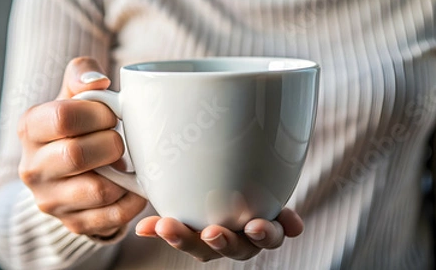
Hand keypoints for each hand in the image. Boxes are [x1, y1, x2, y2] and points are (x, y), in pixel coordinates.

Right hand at [18, 57, 146, 237]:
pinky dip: (132, 199)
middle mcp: (31, 167)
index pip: (61, 117)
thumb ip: (82, 74)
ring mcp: (50, 200)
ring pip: (99, 191)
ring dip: (123, 174)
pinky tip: (132, 185)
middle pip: (77, 156)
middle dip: (111, 144)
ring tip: (124, 163)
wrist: (68, 171)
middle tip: (120, 140)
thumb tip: (97, 82)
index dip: (97, 113)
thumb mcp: (73, 94)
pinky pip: (113, 216)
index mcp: (29, 128)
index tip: (111, 114)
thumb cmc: (78, 124)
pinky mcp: (72, 223)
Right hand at [135, 208, 303, 261]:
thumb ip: (165, 221)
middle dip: (220, 243)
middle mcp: (237, 241)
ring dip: (259, 235)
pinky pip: (289, 226)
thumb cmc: (204, 202)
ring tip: (254, 226)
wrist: (238, 187)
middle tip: (210, 232)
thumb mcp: (183, 208)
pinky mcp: (282, 221)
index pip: (194, 244)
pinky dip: (291, 225)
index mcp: (209, 240)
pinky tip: (293, 222)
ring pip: (263, 240)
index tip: (164, 226)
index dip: (181, 239)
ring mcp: (260, 233)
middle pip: (230, 247)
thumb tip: (142, 228)